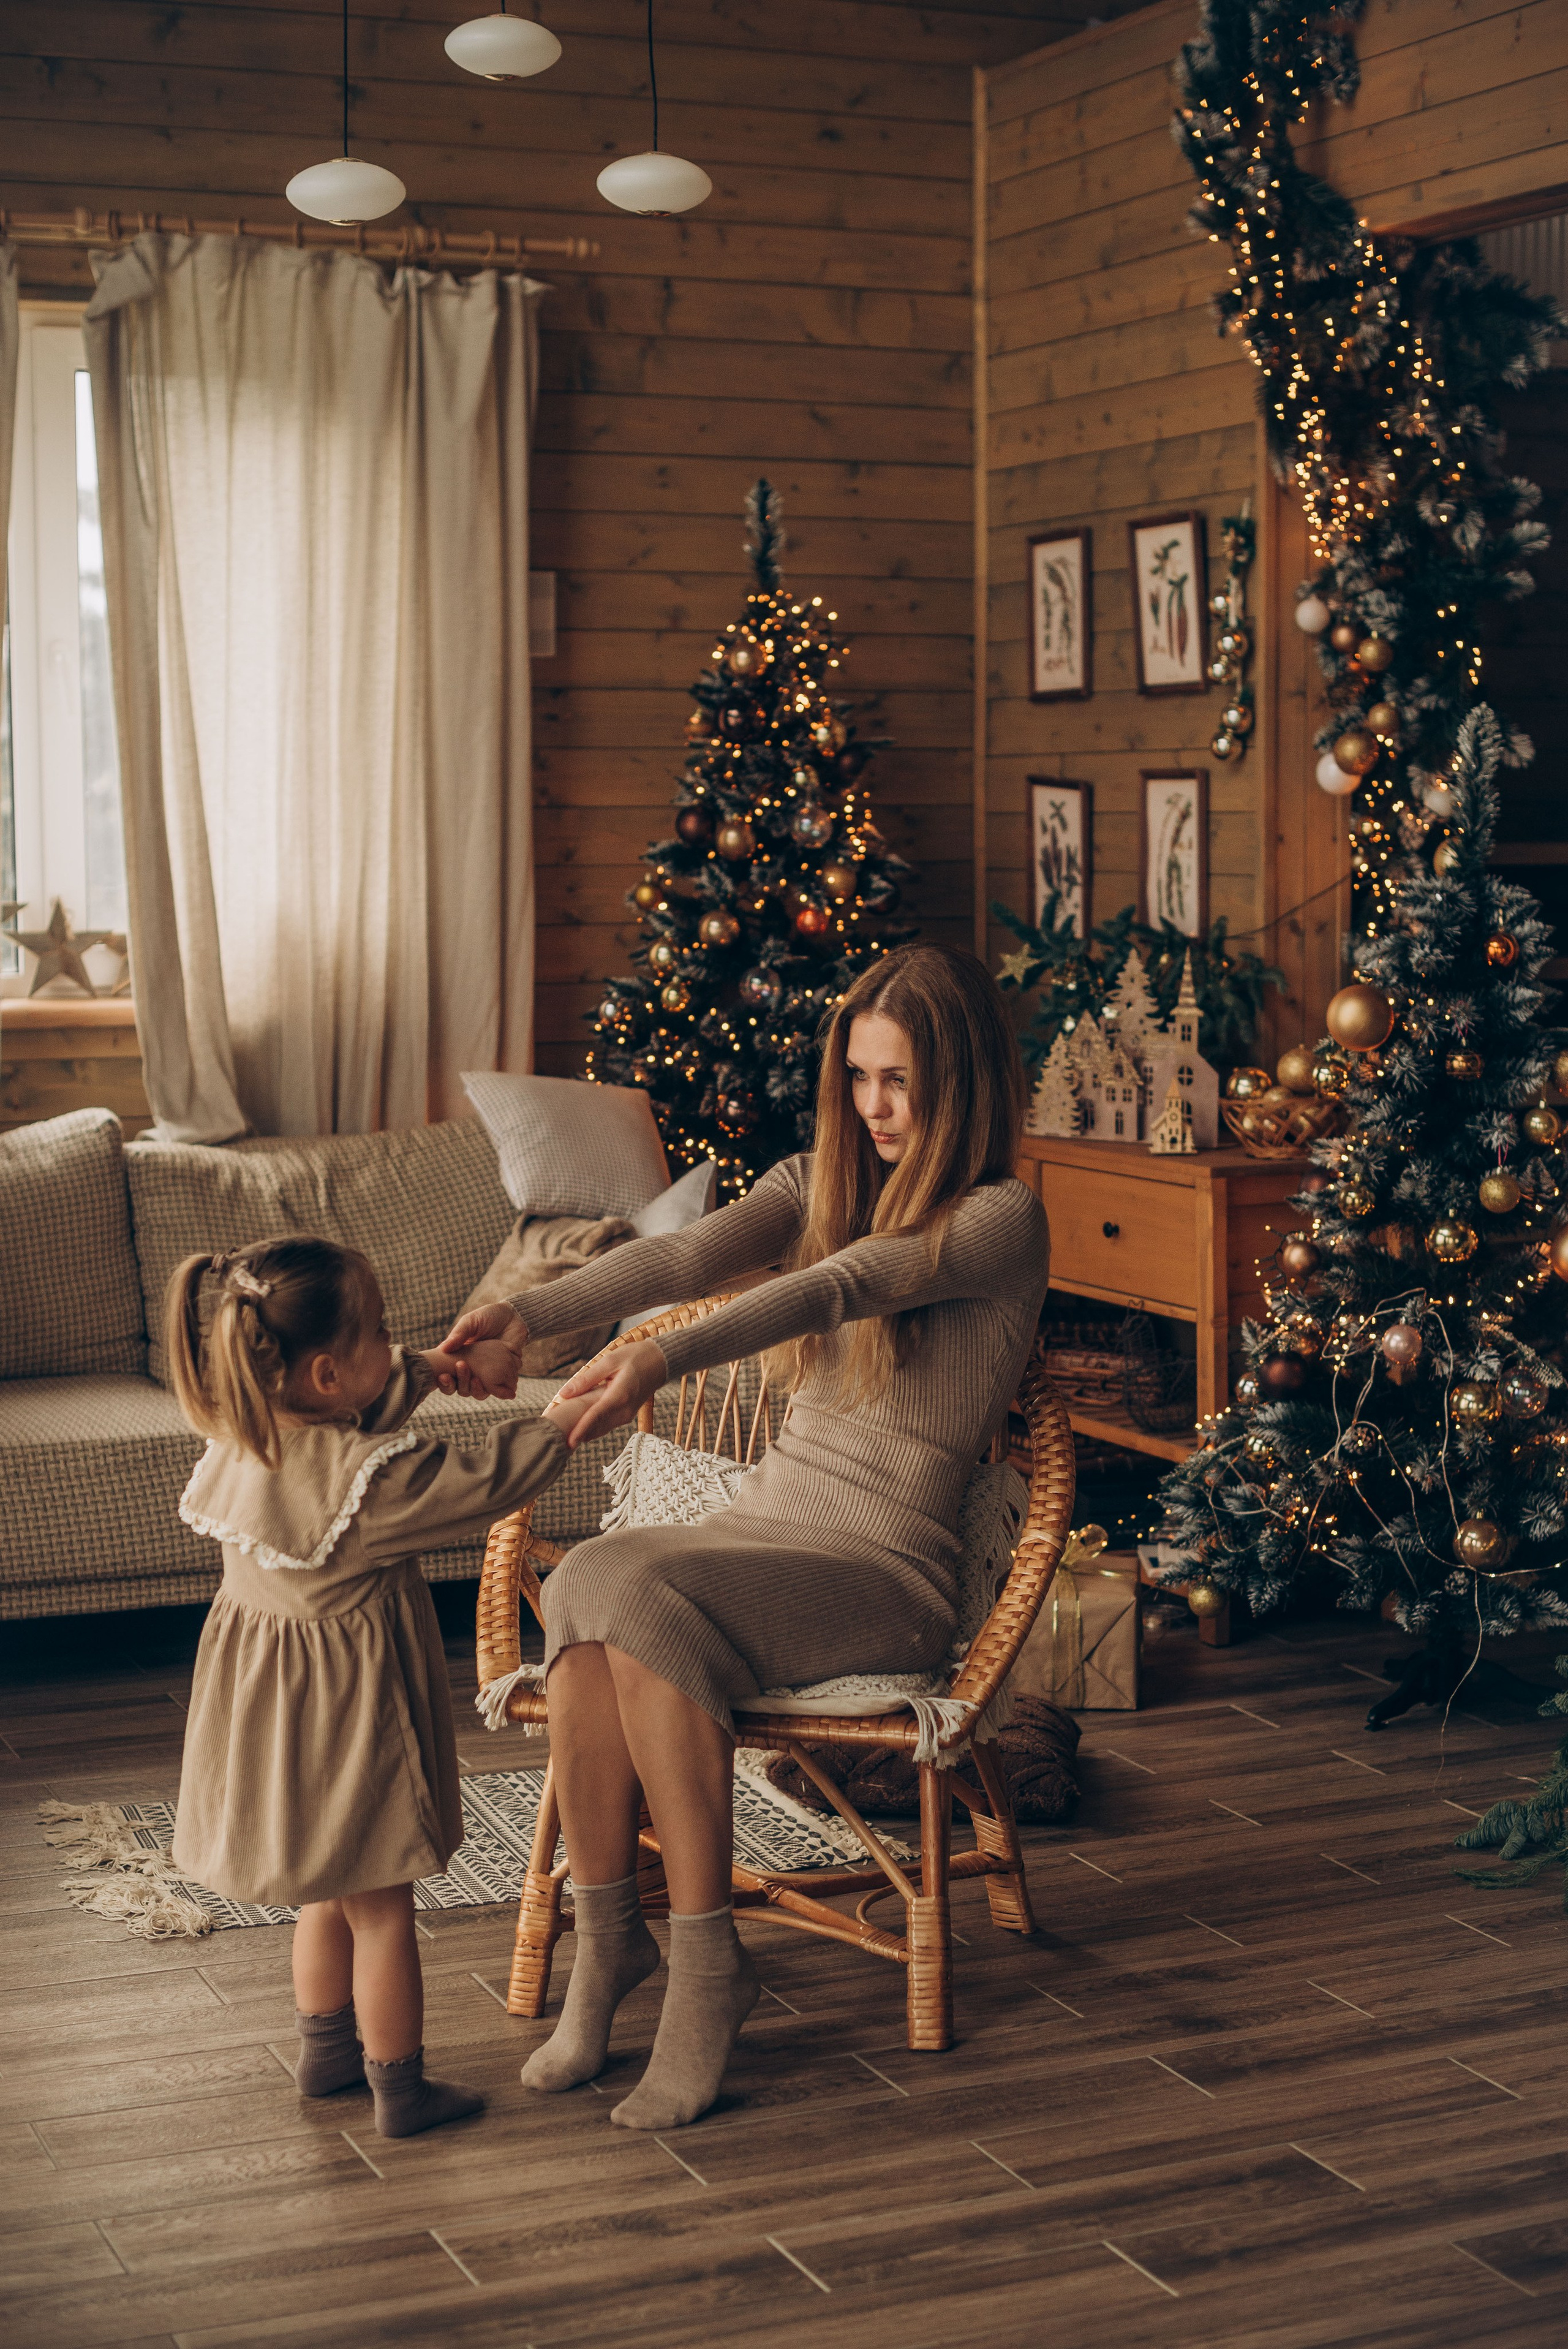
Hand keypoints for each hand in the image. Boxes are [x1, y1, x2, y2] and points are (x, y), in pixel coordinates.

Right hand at [434, 1302, 526, 1399]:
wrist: (514, 1316)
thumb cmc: (489, 1316)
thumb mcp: (471, 1321)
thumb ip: (459, 1334)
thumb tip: (443, 1349)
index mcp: (459, 1358)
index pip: (447, 1377)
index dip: (444, 1382)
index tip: (443, 1376)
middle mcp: (472, 1370)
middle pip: (461, 1389)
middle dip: (460, 1383)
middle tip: (462, 1366)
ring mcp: (488, 1374)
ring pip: (479, 1392)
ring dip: (476, 1389)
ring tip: (476, 1379)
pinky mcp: (503, 1374)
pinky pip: (499, 1389)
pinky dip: (498, 1390)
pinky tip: (495, 1383)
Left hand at [550, 1339, 667, 1449]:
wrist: (661, 1362)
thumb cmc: (636, 1357)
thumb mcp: (609, 1361)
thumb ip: (587, 1378)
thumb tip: (563, 1393)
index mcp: (619, 1395)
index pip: (595, 1417)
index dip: (580, 1430)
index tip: (568, 1442)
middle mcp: (624, 1411)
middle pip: (596, 1428)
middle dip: (577, 1435)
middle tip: (556, 1440)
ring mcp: (626, 1415)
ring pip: (601, 1430)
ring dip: (583, 1433)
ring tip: (563, 1437)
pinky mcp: (626, 1415)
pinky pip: (606, 1425)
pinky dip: (592, 1428)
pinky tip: (578, 1428)